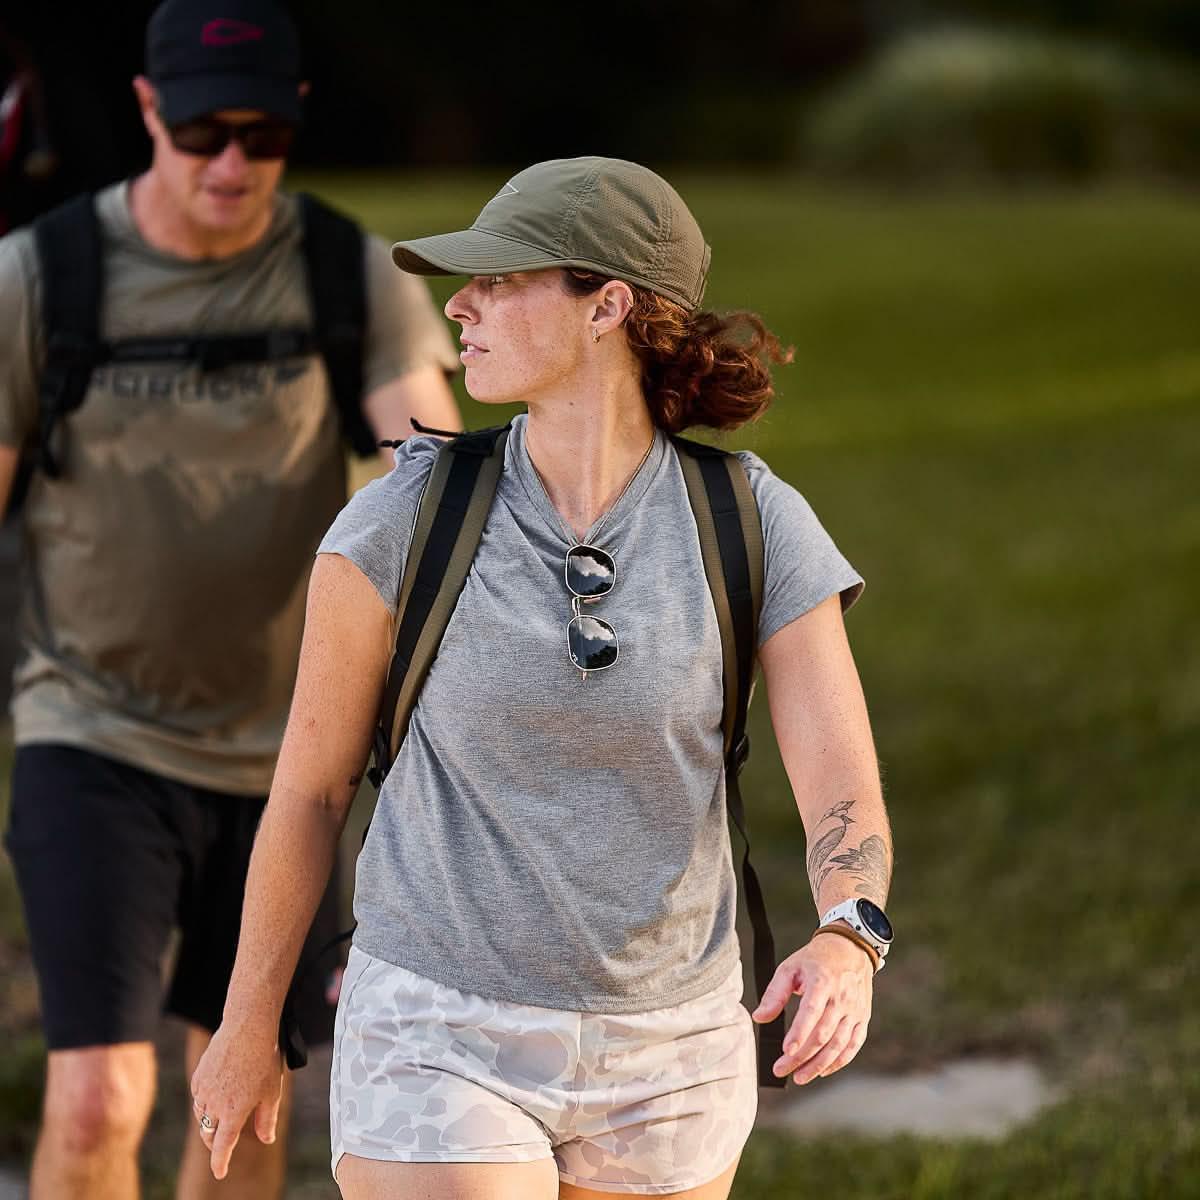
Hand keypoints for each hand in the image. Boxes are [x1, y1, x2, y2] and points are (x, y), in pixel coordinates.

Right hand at [190, 1020, 283, 1179]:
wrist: (247, 1027)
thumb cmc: (264, 1059)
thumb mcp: (272, 1092)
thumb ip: (267, 1120)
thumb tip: (266, 1139)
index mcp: (234, 1112)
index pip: (222, 1147)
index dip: (220, 1163)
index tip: (219, 1172)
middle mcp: (214, 1105)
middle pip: (208, 1134)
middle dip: (215, 1142)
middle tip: (222, 1143)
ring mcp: (203, 1090)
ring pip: (201, 1116)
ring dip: (210, 1121)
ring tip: (223, 1115)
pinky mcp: (198, 1076)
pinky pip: (198, 1098)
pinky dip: (205, 1102)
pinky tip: (216, 1094)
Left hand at [751, 932, 873, 1084]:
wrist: (850, 949)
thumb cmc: (815, 959)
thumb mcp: (790, 967)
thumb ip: (775, 993)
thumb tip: (759, 1017)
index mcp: (822, 982)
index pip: (811, 1011)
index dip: (799, 1033)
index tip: (785, 1051)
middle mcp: (842, 998)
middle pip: (822, 1034)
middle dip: (801, 1056)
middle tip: (781, 1069)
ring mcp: (855, 1010)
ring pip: (838, 1045)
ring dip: (818, 1065)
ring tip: (799, 1077)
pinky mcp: (862, 1018)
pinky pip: (853, 1045)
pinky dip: (839, 1062)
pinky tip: (822, 1071)